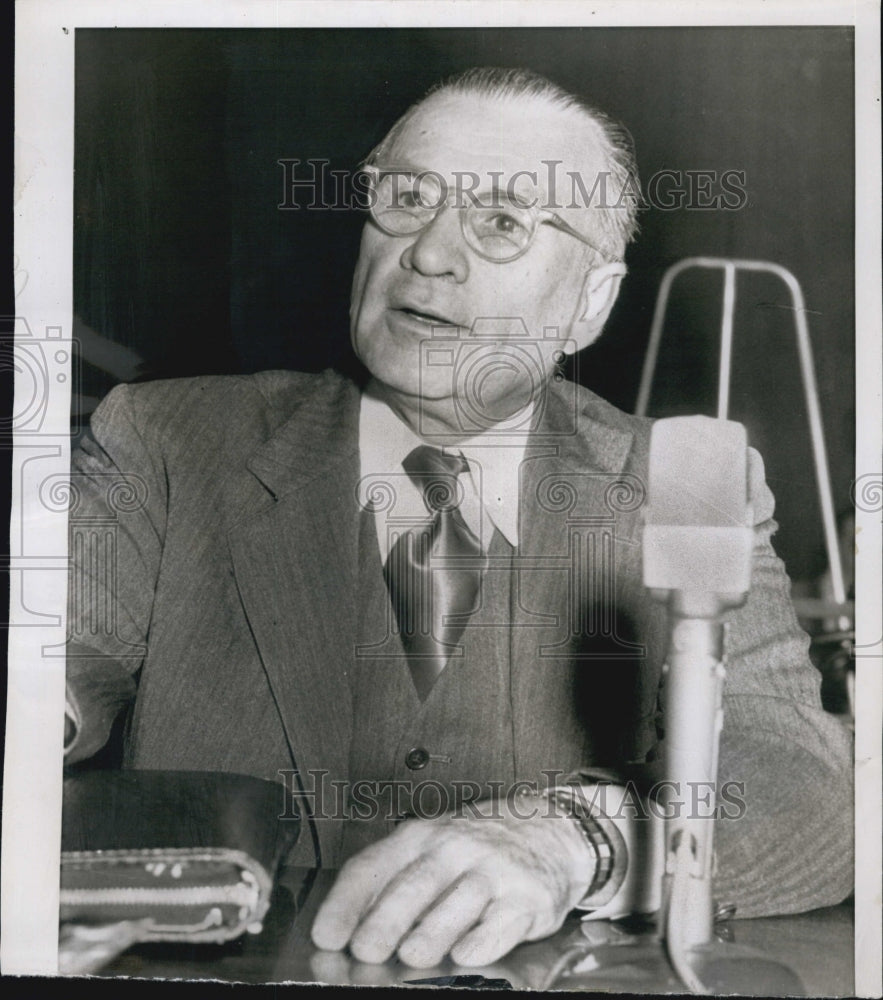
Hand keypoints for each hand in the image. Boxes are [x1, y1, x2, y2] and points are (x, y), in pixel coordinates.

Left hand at [310, 794, 594, 967]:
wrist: (550, 831)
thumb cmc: (479, 847)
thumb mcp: (432, 847)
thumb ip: (392, 879)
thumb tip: (346, 926)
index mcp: (422, 836)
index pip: (375, 865)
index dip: (346, 903)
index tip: (327, 936)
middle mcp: (456, 848)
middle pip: (413, 886)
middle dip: (384, 922)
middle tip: (365, 952)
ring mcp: (493, 872)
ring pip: (455, 906)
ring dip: (428, 936)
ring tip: (410, 955)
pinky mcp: (527, 898)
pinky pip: (498, 926)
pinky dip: (478, 944)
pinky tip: (462, 955)